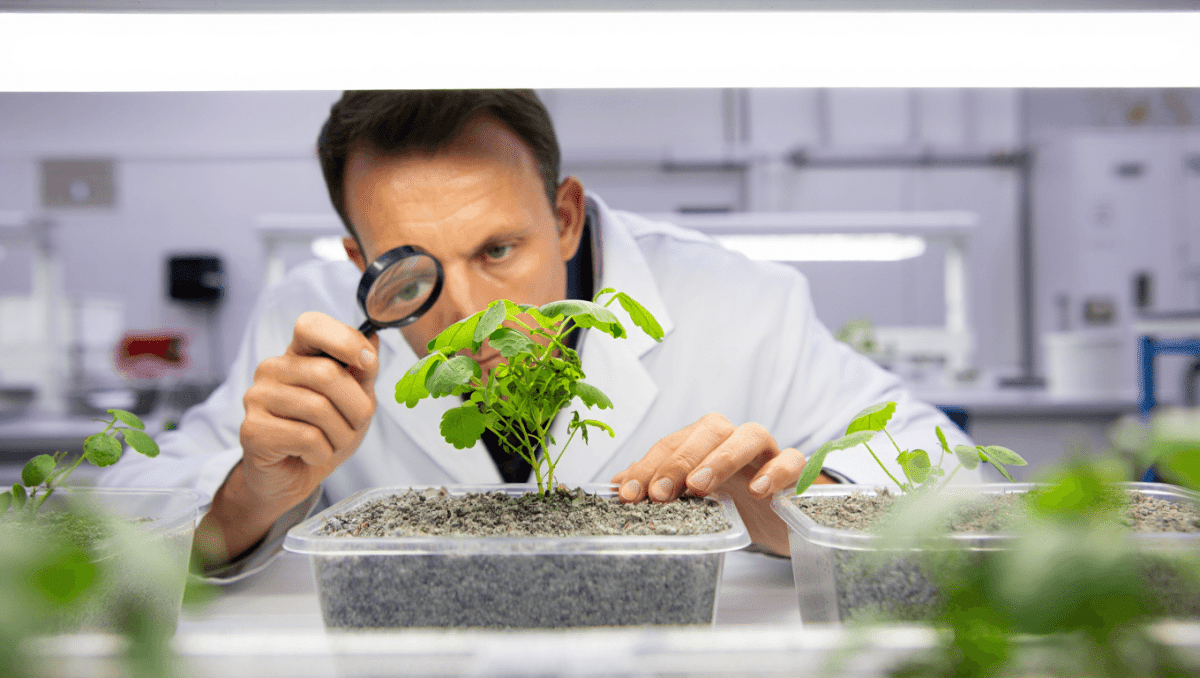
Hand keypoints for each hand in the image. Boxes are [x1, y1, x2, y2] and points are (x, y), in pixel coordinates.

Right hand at [197, 312, 379, 564]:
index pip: (311, 325)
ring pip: (319, 408)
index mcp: (297, 354)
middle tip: (353, 426)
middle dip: (356, 408)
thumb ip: (362, 370)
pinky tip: (311, 455)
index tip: (368, 365)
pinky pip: (307, 437)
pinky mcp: (252, 430)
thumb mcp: (354, 400)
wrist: (291, 479)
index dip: (345, 340)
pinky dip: (322, 453)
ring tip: (332, 443)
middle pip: (327, 374)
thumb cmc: (323, 435)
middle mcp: (272, 369)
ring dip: (341, 435)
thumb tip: (374, 336)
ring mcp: (257, 397)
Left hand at [611, 413, 814, 555]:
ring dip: (722, 457)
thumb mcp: (690, 499)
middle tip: (660, 493)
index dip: (648, 466)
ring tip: (700, 487)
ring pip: (750, 435)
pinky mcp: (796, 472)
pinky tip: (759, 491)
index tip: (628, 494)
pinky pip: (792, 459)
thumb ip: (656, 486)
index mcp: (704, 442)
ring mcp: (767, 453)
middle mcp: (734, 439)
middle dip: (680, 460)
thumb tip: (615, 485)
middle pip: (710, 429)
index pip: (672, 443)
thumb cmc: (730, 503)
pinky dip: (776, 470)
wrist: (776, 521)